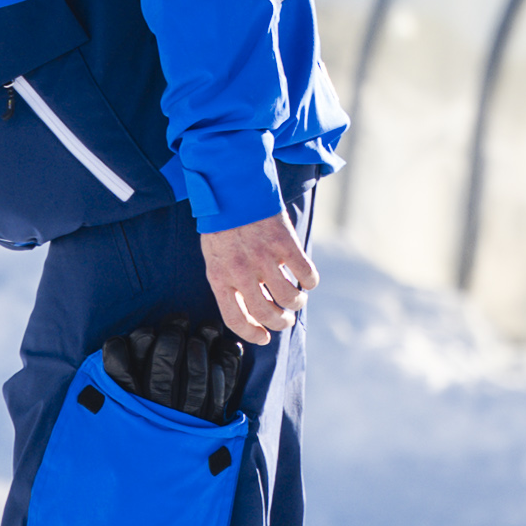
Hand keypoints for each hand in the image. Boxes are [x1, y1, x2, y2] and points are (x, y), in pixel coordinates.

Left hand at [197, 214, 316, 344]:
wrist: (233, 187)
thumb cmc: (223, 225)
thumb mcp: (215, 256)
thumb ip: (229, 281)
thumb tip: (250, 309)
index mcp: (219, 277)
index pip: (235, 319)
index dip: (252, 334)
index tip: (264, 338)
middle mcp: (241, 272)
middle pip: (266, 314)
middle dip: (280, 322)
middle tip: (285, 319)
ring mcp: (264, 258)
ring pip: (289, 298)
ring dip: (296, 303)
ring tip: (296, 299)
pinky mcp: (285, 243)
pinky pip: (306, 274)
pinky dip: (310, 282)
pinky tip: (307, 280)